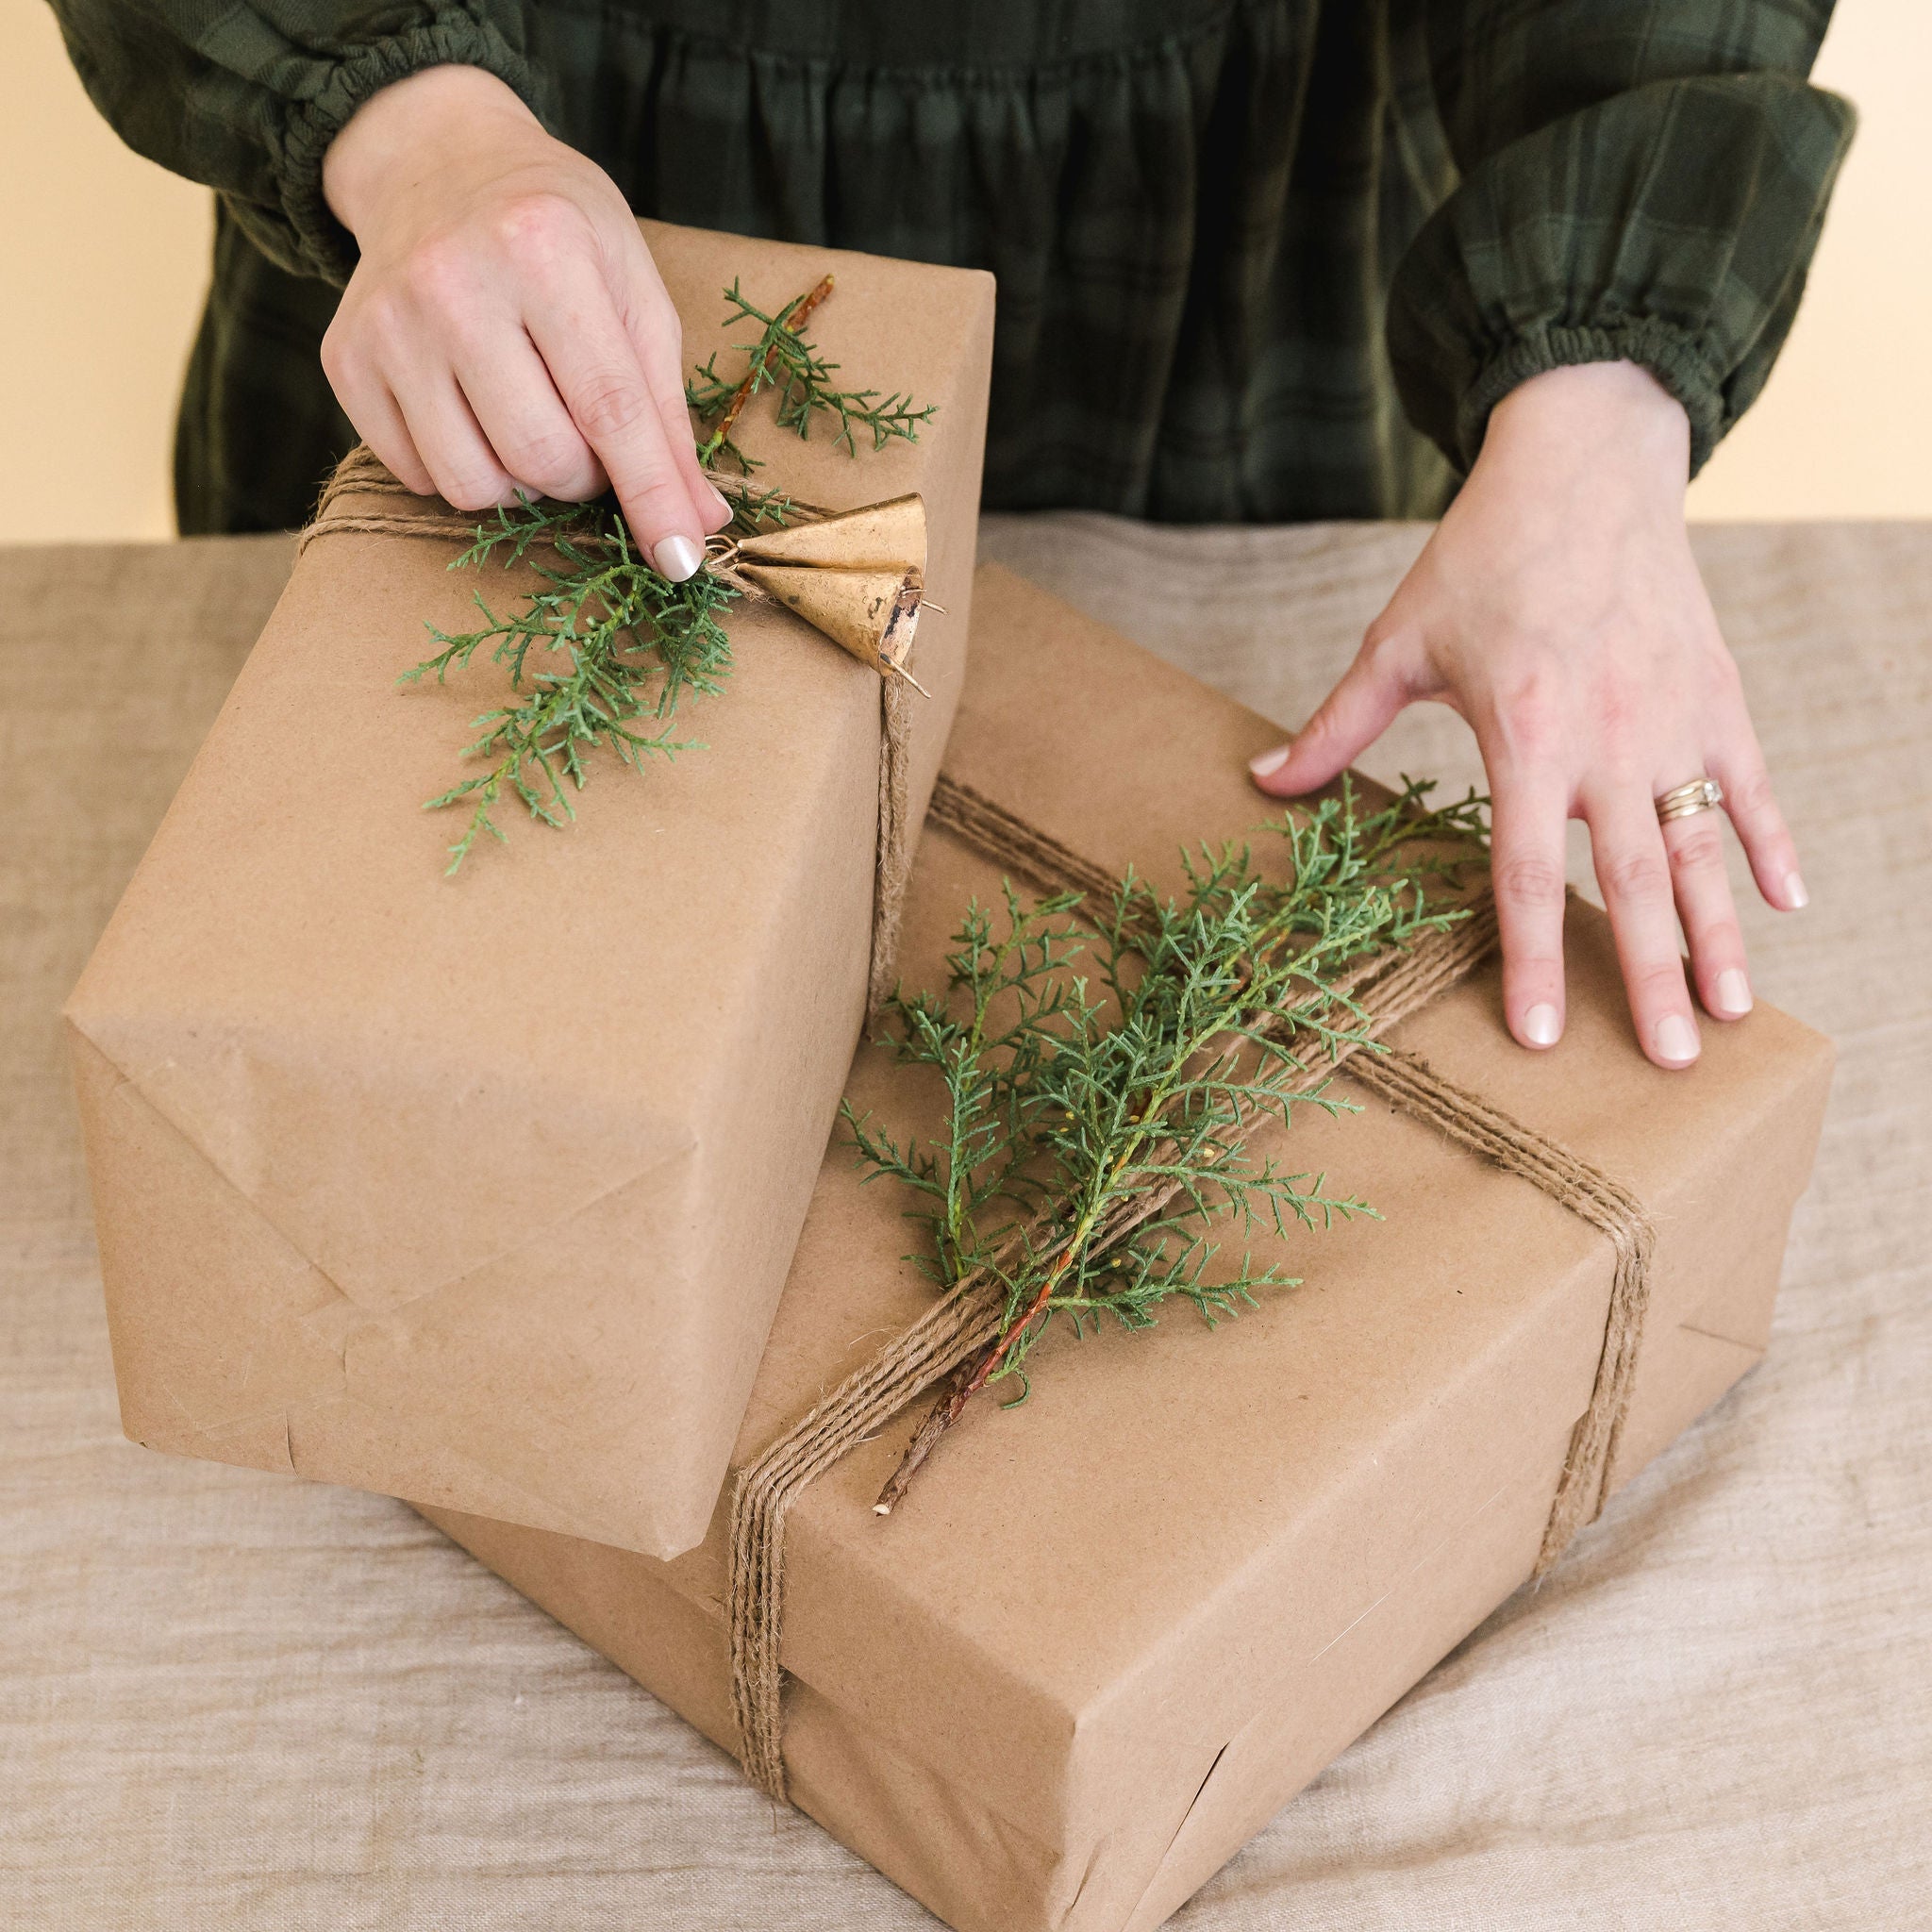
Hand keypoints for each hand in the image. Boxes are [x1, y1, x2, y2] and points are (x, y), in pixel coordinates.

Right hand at [319, 64, 726, 578]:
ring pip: (474, 485)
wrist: (438, 164)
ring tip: (530, 419)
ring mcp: (388, 323)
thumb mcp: (633, 292)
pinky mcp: (345, 359)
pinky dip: (462, 468)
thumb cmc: (558, 233)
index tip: (682, 562)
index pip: (611, 409)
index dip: (652, 497)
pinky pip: (419, 477)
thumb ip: (667, 412)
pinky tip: (472, 410)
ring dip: (521, 483)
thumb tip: (701, 521)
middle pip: (541, 460)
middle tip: (585, 433)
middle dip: (582, 476)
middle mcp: (453, 280)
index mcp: (543, 247)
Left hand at [1248, 361, 1806, 1070]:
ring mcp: (1674, 718)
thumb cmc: (1483, 558)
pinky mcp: (1717, 694)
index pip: (1529, 871)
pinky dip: (1771, 842)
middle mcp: (1611, 738)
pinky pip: (1751, 785)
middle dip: (1652, 977)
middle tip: (1669, 1063)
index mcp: (1527, 732)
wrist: (1587, 463)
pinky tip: (1785, 905)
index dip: (1535, 958)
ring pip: (1704, 847)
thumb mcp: (1398, 640)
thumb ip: (1336, 725)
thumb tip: (1262, 781)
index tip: (1539, 1034)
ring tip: (1732, 1013)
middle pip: (1635, 881)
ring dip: (1721, 935)